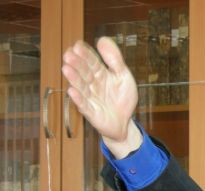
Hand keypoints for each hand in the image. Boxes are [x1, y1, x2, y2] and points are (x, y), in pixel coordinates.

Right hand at [62, 37, 141, 157]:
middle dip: (77, 64)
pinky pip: (83, 105)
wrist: (125, 122)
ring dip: (74, 78)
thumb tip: (103, 39)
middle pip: (84, 72)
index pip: (91, 61)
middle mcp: (92, 84)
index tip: (78, 45)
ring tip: (66, 69)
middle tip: (69, 55)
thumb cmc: (123, 98)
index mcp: (100, 74)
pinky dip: (78, 99)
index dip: (85, 54)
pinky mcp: (91, 113)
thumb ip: (115, 60)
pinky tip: (72, 91)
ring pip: (81, 87)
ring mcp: (90, 98)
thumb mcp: (124, 76)